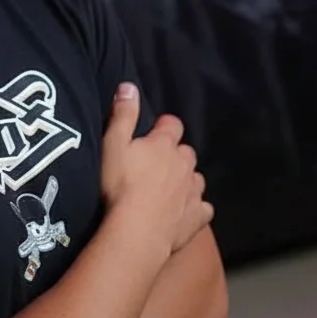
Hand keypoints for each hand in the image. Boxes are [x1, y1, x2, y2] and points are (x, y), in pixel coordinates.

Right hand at [101, 83, 212, 255]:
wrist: (137, 231)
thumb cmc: (120, 186)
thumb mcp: (112, 145)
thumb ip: (123, 115)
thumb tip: (129, 86)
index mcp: (164, 145)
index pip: (172, 125)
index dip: (163, 126)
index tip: (153, 132)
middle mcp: (185, 164)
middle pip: (186, 152)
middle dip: (175, 155)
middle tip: (155, 165)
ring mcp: (193, 191)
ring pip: (196, 178)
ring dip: (185, 180)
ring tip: (168, 189)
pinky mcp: (197, 216)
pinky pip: (203, 208)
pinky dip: (196, 207)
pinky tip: (184, 212)